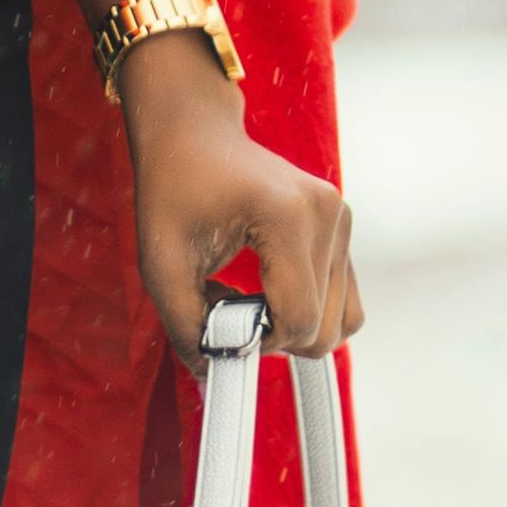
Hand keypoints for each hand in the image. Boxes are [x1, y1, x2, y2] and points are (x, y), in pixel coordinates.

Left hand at [115, 40, 363, 368]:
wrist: (194, 133)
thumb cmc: (173, 188)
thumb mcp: (161, 261)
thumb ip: (184, 325)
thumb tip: (214, 373)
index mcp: (289, 214)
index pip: (298, 320)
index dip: (257, 342)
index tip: (218, 320)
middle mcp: (328, 214)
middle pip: (324, 328)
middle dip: (274, 336)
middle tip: (227, 306)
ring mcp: (341, 219)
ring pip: (342, 321)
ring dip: (292, 326)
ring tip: (248, 296)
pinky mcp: (342, 228)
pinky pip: (345, 300)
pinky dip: (309, 311)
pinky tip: (268, 291)